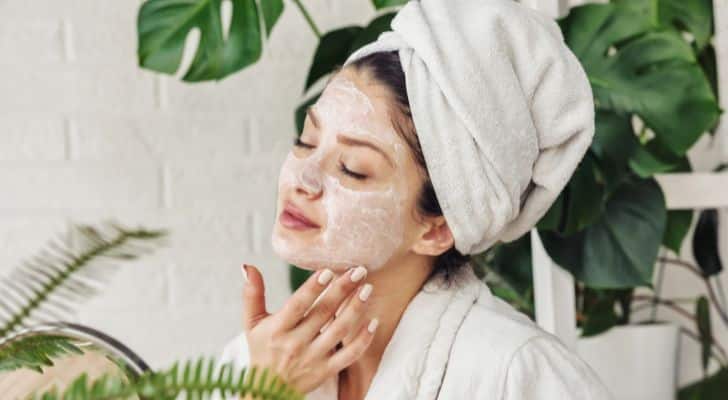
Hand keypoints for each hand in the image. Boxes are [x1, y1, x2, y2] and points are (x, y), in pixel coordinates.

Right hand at [240, 264, 377, 394]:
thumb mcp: (252, 323)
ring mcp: (313, 358)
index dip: (313, 288)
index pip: (298, 305)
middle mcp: (296, 343)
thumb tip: (248, 266)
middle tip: (359, 270)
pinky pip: (349, 355)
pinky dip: (363, 340)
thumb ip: (252, 294)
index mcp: (278, 329)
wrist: (266, 391)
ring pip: (339, 332)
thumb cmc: (262, 351)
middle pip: (323, 313)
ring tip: (367, 289)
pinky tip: (373, 322)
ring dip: (356, 309)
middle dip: (342, 290)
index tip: (328, 271)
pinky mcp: (327, 370)